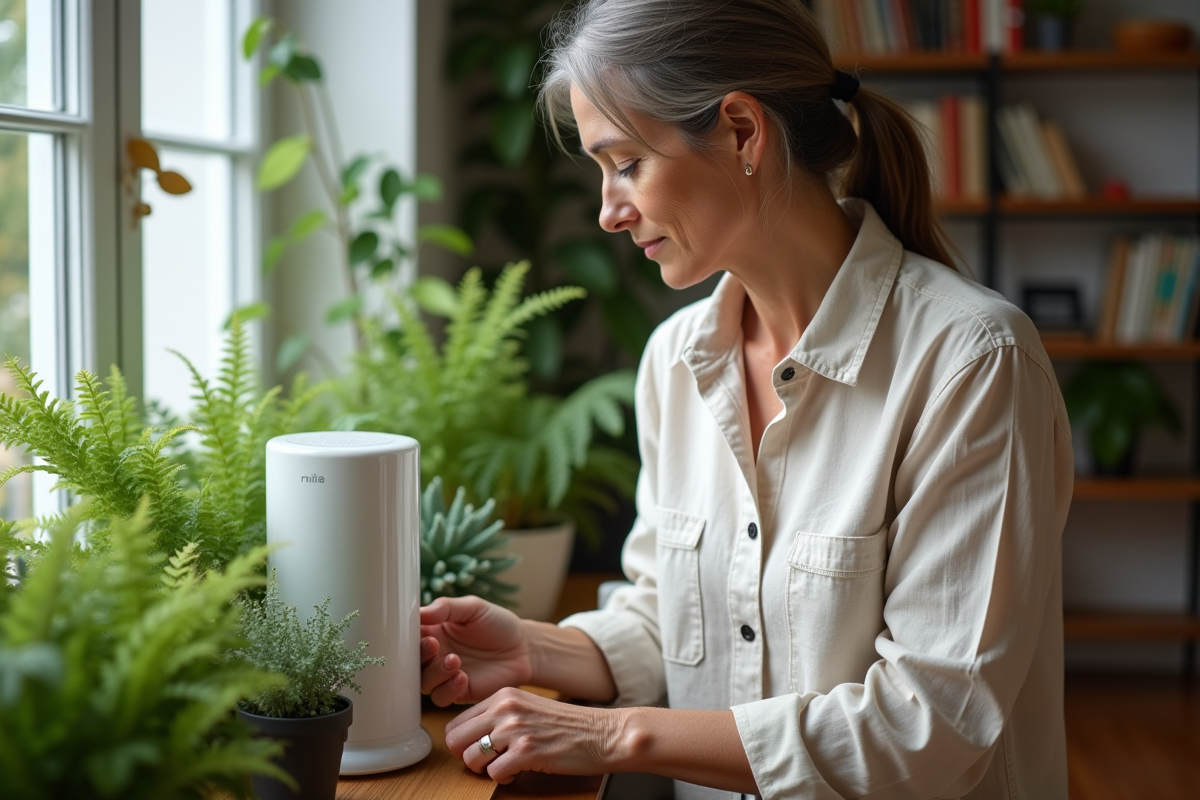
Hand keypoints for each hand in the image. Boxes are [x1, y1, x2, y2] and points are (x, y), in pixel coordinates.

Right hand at [419, 596, 532, 705]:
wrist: (524, 647)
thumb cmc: (497, 624)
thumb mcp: (473, 608)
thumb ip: (446, 608)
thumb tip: (420, 612)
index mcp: (434, 632)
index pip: (410, 637)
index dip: (407, 637)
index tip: (419, 631)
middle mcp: (435, 656)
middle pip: (411, 663)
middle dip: (419, 656)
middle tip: (434, 645)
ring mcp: (445, 676)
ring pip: (424, 683)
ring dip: (434, 674)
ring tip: (455, 661)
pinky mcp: (459, 692)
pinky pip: (442, 698)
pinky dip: (447, 690)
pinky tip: (462, 677)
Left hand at [444, 687, 621, 783]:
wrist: (603, 734)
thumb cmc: (568, 725)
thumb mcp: (529, 707)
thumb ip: (500, 715)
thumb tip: (469, 736)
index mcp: (503, 696)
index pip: (457, 721)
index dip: (462, 742)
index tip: (476, 750)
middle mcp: (506, 708)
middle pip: (456, 740)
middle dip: (467, 757)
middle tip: (486, 762)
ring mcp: (516, 729)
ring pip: (471, 758)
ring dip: (485, 769)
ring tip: (504, 766)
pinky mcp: (527, 752)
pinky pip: (494, 774)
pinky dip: (504, 779)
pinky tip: (517, 773)